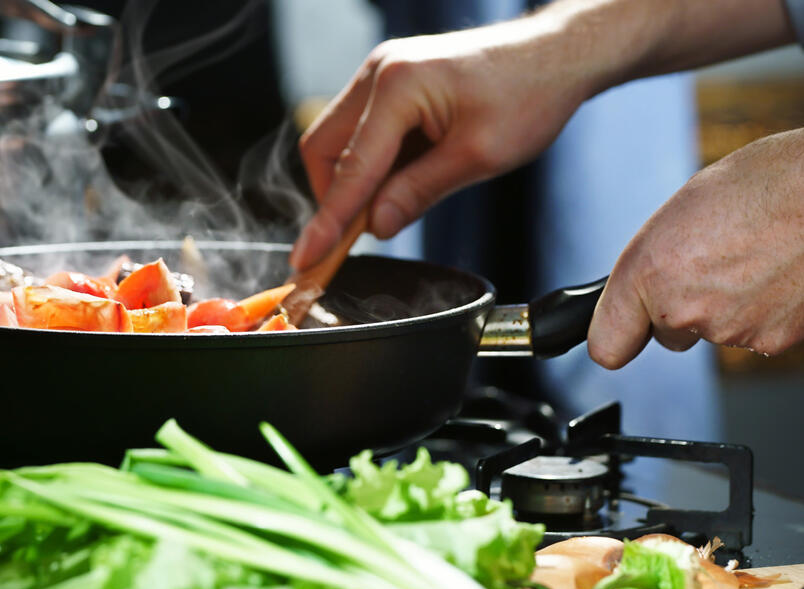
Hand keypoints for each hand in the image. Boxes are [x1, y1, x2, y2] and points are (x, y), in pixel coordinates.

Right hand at [289, 19, 599, 269]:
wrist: (556, 54)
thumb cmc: (528, 94)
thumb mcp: (477, 156)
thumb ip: (419, 192)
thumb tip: (377, 227)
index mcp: (397, 86)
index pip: (349, 168)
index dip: (328, 221)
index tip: (307, 259)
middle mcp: (379, 72)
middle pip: (323, 148)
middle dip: (333, 197)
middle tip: (354, 238)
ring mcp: (382, 73)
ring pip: (339, 140)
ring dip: (354, 182)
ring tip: (390, 208)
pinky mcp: (393, 82)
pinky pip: (362, 131)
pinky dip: (371, 165)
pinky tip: (399, 184)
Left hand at [588, 129, 803, 367]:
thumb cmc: (764, 183)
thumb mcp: (683, 212)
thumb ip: (656, 262)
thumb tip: (647, 289)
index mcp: (648, 271)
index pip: (606, 345)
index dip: (618, 337)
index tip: (624, 332)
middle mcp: (681, 308)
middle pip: (667, 334)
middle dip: (682, 308)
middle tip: (714, 263)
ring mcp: (728, 329)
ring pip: (714, 331)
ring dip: (727, 305)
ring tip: (754, 256)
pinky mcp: (770, 341)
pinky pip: (754, 332)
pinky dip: (763, 311)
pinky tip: (777, 272)